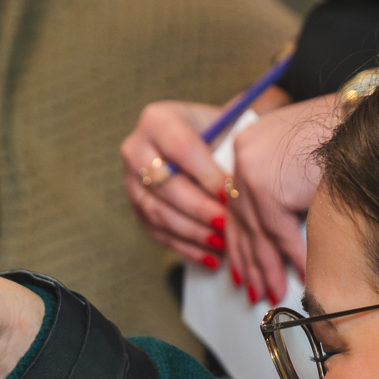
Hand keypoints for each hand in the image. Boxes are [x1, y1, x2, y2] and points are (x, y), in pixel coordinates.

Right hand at [120, 100, 231, 269]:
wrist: (197, 140)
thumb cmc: (217, 134)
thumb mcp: (226, 127)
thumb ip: (234, 145)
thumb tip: (247, 177)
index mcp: (157, 121)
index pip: (182, 150)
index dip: (207, 175)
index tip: (231, 194)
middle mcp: (136, 149)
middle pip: (166, 185)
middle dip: (199, 209)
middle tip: (226, 224)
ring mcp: (131, 182)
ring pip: (158, 213)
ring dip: (193, 232)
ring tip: (222, 244)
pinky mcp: (136, 208)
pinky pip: (158, 233)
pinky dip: (186, 248)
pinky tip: (210, 257)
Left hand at [226, 95, 341, 303]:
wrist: (363, 118)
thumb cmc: (344, 132)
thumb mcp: (301, 157)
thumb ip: (282, 185)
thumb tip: (278, 228)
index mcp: (247, 147)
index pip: (237, 204)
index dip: (241, 240)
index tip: (241, 267)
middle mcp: (242, 158)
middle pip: (243, 223)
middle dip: (251, 262)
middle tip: (254, 291)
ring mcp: (251, 174)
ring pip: (259, 234)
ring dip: (268, 270)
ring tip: (274, 294)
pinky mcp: (268, 190)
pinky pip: (281, 236)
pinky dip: (293, 260)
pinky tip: (301, 278)